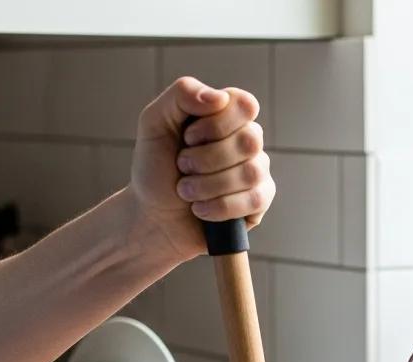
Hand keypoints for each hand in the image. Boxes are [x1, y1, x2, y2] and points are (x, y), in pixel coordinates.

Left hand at [130, 76, 274, 262]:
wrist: (153, 217)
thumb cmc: (155, 169)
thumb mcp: (155, 122)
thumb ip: (182, 94)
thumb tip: (220, 98)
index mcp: (227, 116)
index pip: (245, 105)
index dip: (216, 124)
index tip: (188, 138)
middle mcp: (246, 141)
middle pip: (249, 140)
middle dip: (207, 159)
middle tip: (182, 167)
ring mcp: (256, 172)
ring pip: (251, 172)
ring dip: (208, 185)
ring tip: (185, 192)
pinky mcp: (259, 203)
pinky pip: (255, 200)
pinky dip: (220, 207)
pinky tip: (201, 210)